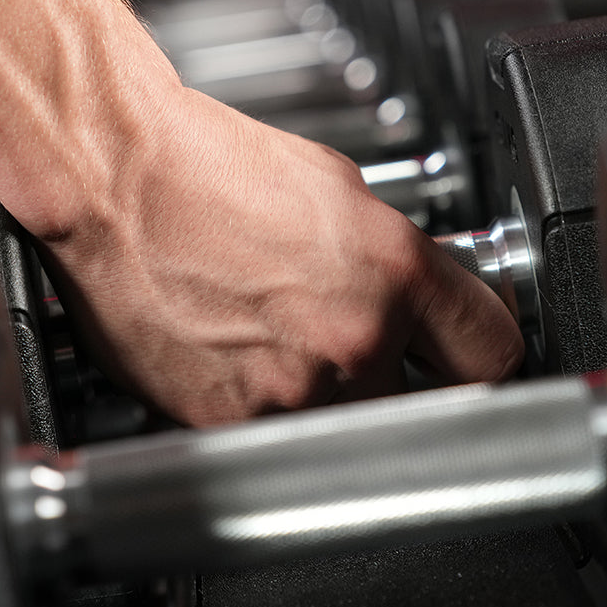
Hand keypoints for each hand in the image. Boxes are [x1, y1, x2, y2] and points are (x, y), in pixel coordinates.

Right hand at [40, 86, 523, 426]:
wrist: (116, 181)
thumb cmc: (209, 169)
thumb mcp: (338, 189)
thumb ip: (394, 259)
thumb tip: (418, 301)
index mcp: (393, 271)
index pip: (490, 352)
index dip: (477, 358)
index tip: (460, 360)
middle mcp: (351, 338)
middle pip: (426, 408)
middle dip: (402, 386)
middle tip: (357, 351)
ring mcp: (288, 390)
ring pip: (345, 428)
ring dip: (326, 399)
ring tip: (277, 343)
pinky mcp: (226, 421)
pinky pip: (273, 436)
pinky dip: (264, 408)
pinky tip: (236, 356)